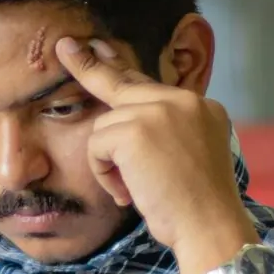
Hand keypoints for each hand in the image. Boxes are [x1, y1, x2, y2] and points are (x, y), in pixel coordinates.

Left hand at [54, 36, 255, 273]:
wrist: (210, 226)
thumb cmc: (199, 208)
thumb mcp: (190, 157)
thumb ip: (165, 131)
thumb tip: (121, 121)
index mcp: (202, 107)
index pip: (152, 85)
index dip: (122, 70)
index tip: (100, 47)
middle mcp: (183, 101)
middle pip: (124, 81)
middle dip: (90, 66)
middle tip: (63, 46)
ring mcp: (159, 111)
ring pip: (106, 126)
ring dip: (109, 163)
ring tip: (133, 189)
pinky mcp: (135, 129)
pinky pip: (97, 145)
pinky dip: (103, 172)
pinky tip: (127, 190)